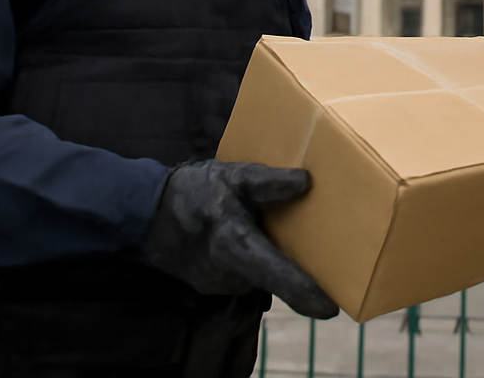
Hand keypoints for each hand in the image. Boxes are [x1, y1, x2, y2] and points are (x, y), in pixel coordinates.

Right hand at [140, 160, 337, 318]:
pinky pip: (247, 276)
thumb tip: (305, 182)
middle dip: (302, 278)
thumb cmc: (195, 191)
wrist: (150, 214)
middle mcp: (228, 272)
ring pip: (261, 278)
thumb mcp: (232, 176)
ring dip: (276, 264)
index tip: (330, 309)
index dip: (303, 292)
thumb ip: (268, 181)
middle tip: (333, 268)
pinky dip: (258, 263)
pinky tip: (260, 241)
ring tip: (292, 240)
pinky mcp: (216, 286)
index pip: (274, 273)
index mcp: (234, 244)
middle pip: (274, 280)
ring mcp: (220, 283)